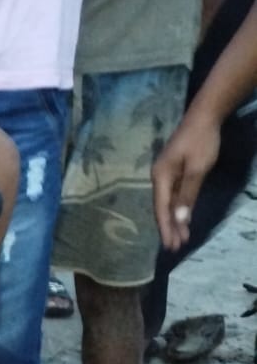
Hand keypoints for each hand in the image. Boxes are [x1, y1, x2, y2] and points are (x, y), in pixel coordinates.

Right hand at [152, 112, 220, 250]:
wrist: (204, 116)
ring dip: (175, 219)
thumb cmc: (200, 141)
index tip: (170, 246)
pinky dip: (179, 207)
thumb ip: (187, 195)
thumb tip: (179, 219)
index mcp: (161, 177)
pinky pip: (175, 194)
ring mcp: (167, 174)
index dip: (166, 228)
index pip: (162, 209)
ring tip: (181, 238)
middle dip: (169, 228)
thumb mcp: (197, 170)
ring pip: (169, 202)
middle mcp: (160, 178)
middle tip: (175, 247)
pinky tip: (182, 218)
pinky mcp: (176, 171)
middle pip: (163, 208)